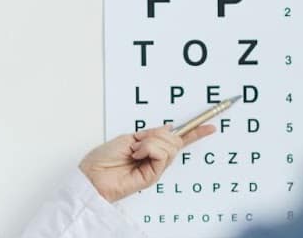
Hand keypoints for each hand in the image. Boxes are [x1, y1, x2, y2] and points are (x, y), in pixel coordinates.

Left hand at [79, 125, 216, 202]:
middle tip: (139, 141)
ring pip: (169, 146)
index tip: (211, 125)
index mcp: (150, 147)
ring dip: (150, 142)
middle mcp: (156, 158)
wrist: (92, 176)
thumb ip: (151, 135)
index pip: (178, 138)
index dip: (195, 132)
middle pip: (175, 139)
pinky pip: (161, 154)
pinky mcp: (153, 175)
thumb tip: (169, 129)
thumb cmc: (103, 159)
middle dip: (158, 134)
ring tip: (134, 151)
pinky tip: (136, 155)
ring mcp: (155, 167)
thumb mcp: (129, 137)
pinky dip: (148, 149)